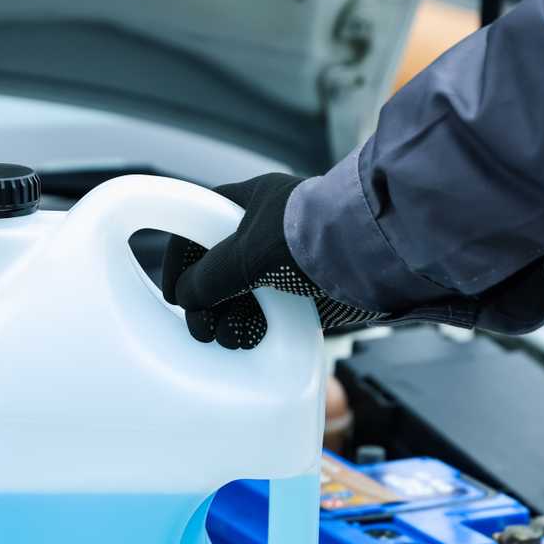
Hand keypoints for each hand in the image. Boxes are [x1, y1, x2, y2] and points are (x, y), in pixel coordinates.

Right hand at [160, 173, 379, 347]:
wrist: (370, 256)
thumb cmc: (308, 236)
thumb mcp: (245, 253)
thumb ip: (208, 277)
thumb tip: (186, 297)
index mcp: (247, 204)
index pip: (197, 228)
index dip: (180, 261)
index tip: (174, 295)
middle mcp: (263, 233)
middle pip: (218, 271)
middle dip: (205, 302)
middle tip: (201, 328)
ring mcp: (284, 264)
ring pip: (242, 298)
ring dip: (228, 321)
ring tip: (228, 337)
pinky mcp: (304, 293)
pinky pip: (268, 316)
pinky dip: (255, 329)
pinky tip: (250, 339)